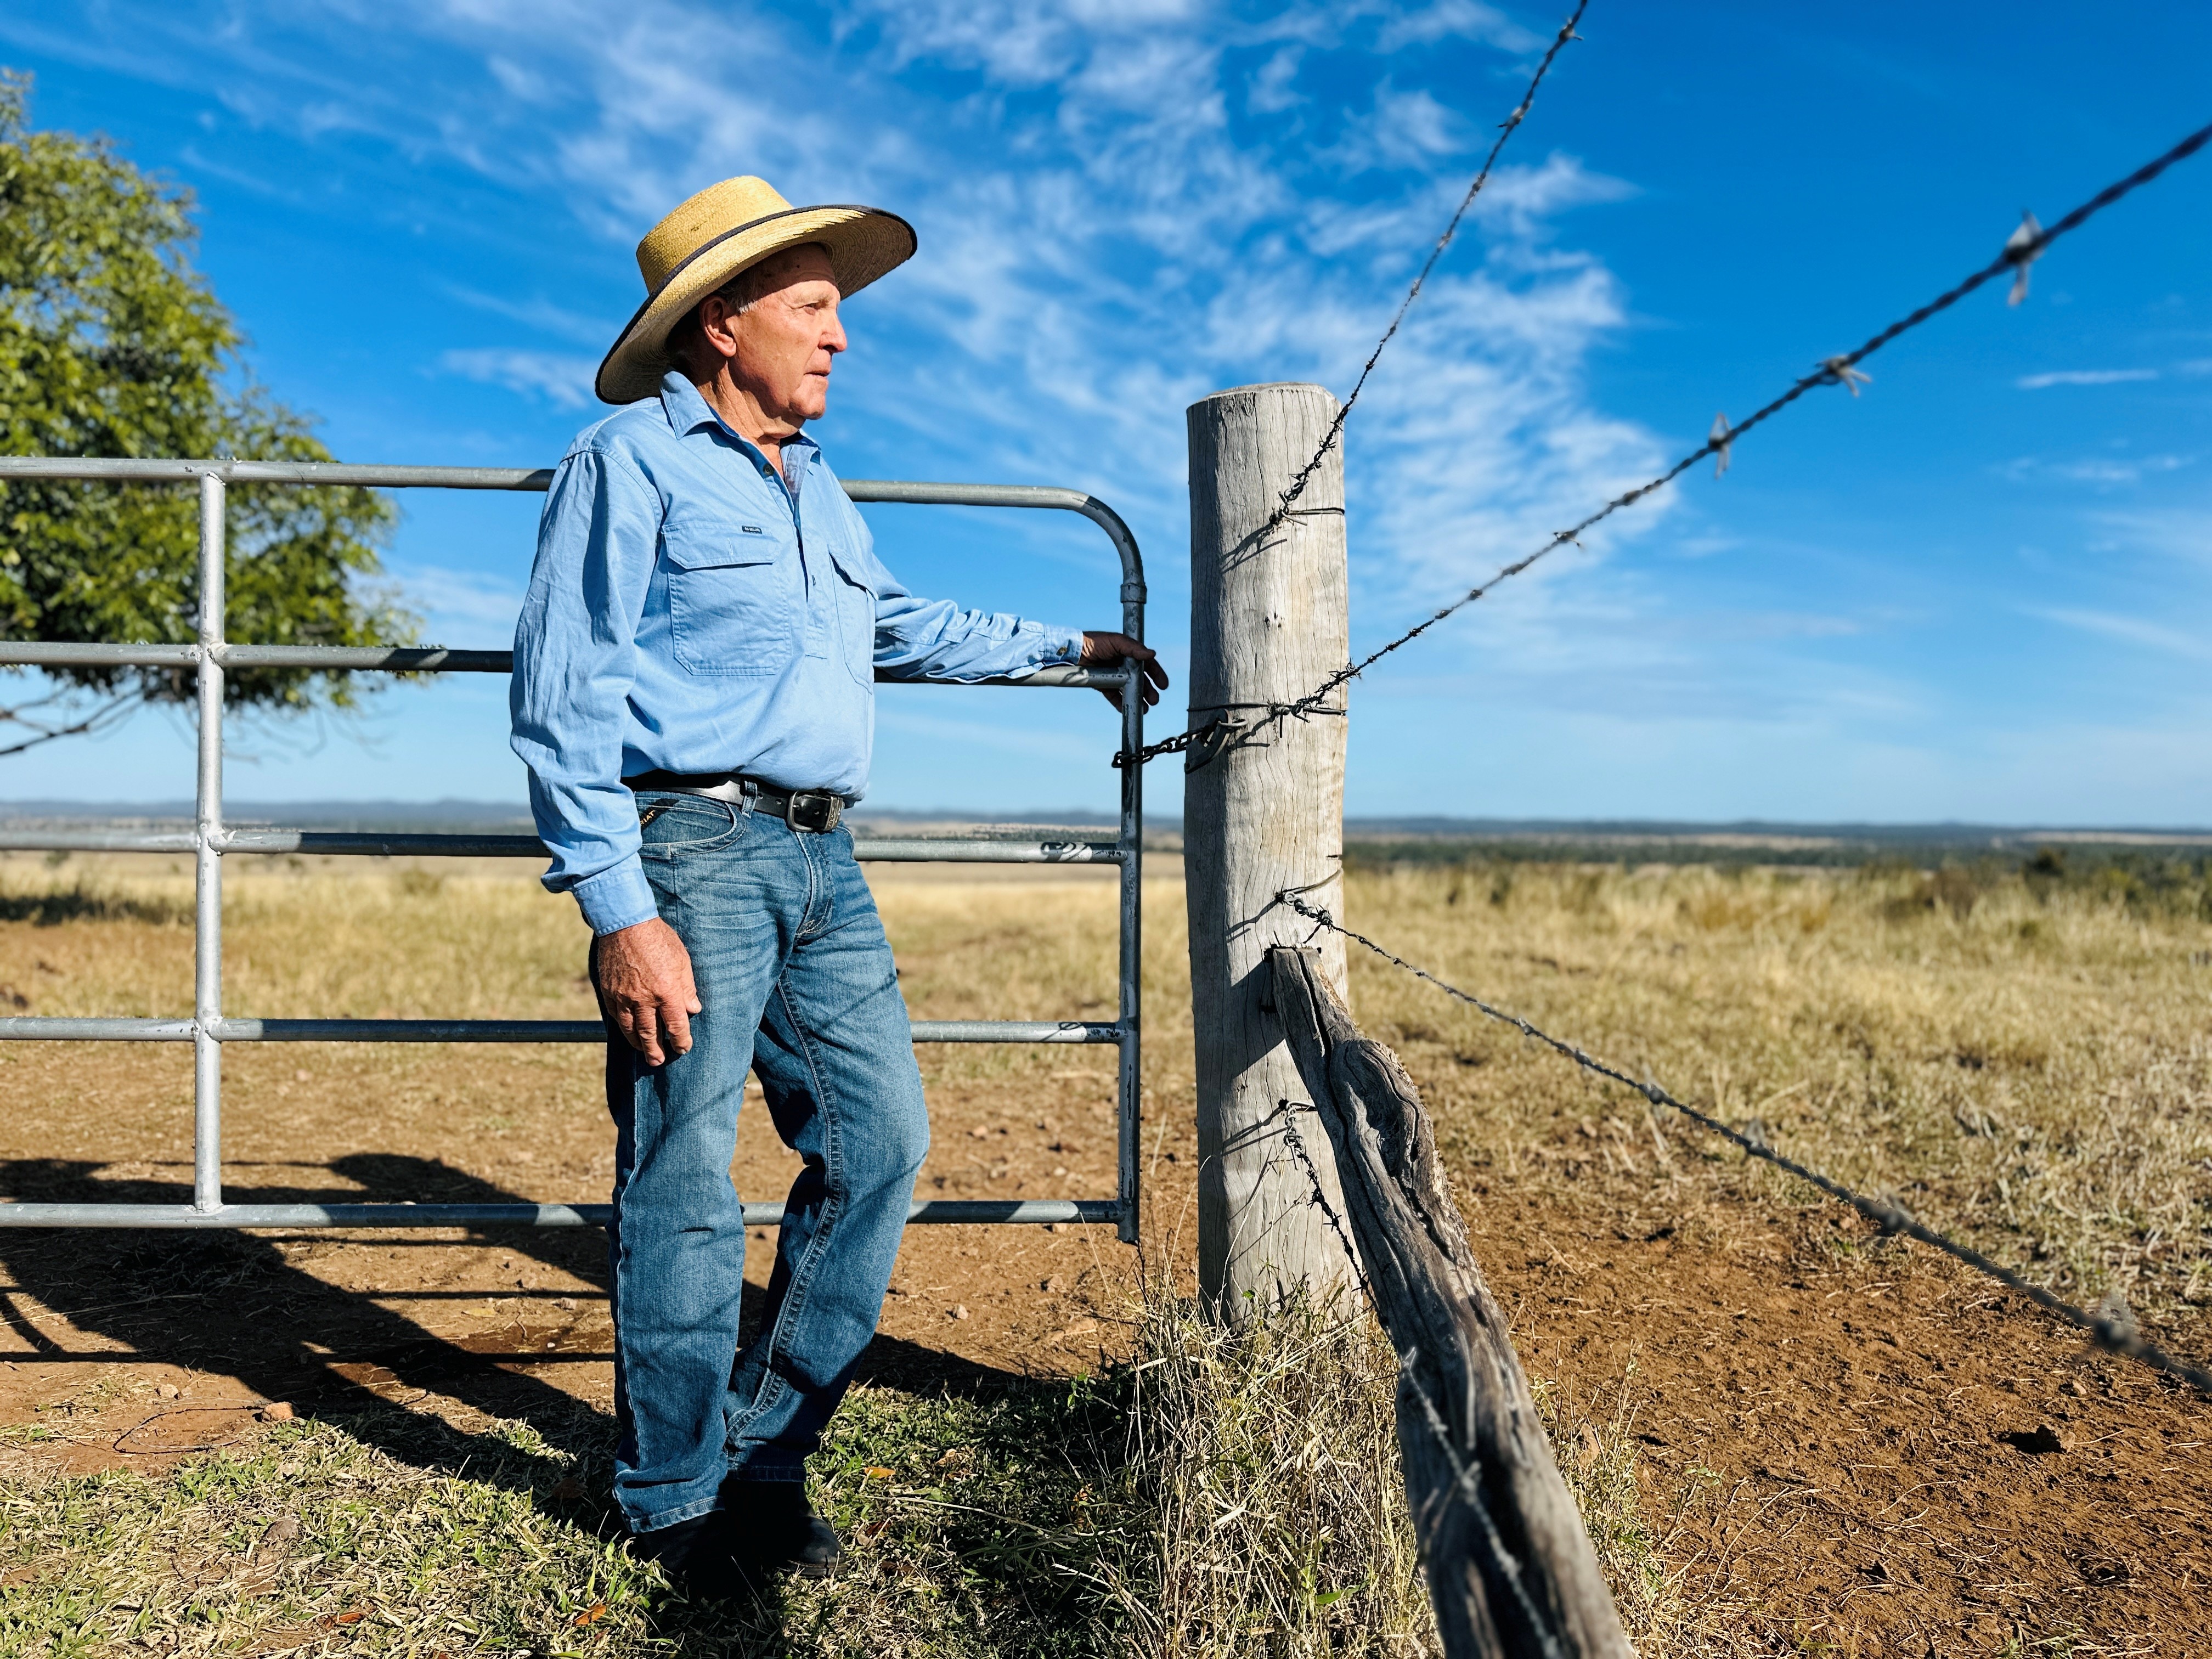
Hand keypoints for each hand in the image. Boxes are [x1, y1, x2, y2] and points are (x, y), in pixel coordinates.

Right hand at [591, 917, 701, 1066]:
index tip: (683, 1048)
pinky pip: (615, 1016)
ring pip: (630, 1029)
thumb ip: (687, 987)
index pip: (676, 1026)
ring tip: (644, 1052)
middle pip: (651, 1034)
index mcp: (666, 992)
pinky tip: (628, 1032)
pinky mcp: (609, 992)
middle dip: (656, 1051)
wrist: (625, 923)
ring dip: (638, 1044)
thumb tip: (693, 1009)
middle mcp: (644, 999)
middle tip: (658, 1062)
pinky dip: (622, 1028)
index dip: (680, 1040)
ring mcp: (623, 997)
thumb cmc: (658, 939)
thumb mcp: (682, 960)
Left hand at [1079, 631, 1168, 709]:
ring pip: (1129, 690)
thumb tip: (1151, 654)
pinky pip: (1114, 696)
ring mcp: (1114, 676)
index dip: (1157, 674)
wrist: (1072, 651)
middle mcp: (1123, 665)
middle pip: (1141, 680)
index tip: (1163, 685)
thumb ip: (1133, 647)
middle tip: (1154, 700)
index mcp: (1129, 653)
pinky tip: (1127, 709)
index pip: (1147, 665)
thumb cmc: (1094, 642)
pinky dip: (1120, 703)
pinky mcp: (1103, 685)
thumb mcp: (1116, 641)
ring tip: (1144, 708)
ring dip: (1138, 699)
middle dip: (1149, 691)